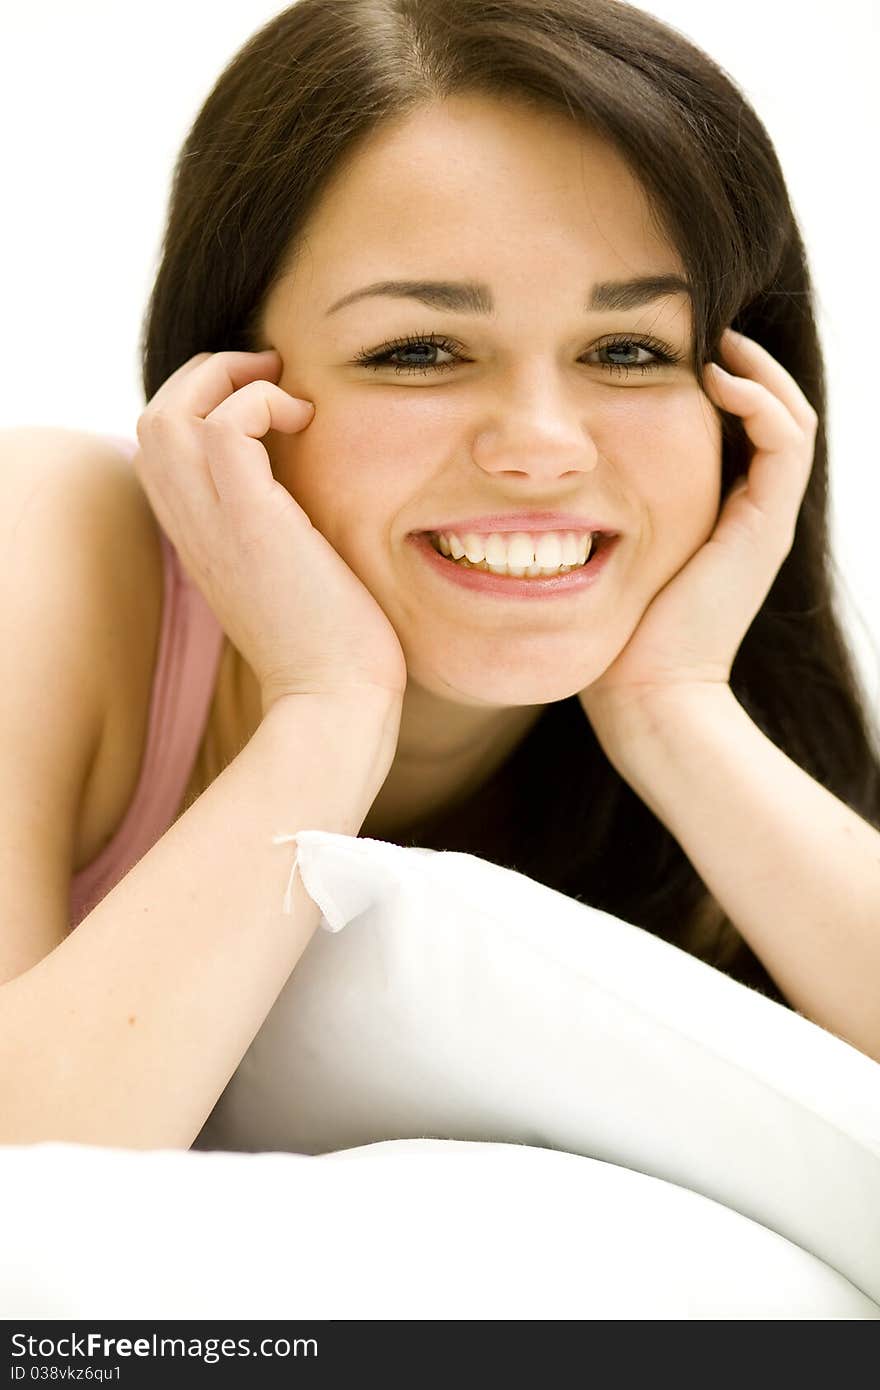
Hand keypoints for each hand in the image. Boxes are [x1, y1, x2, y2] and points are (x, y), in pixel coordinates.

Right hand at [134, 349, 408, 716]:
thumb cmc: (330, 650)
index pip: (164, 448)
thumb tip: (308, 501)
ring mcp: (215, 524)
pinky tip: (306, 421)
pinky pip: (228, 425)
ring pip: (173, 412)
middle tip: (269, 378)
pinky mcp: (253, 521)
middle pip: (155, 417)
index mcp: (199, 539)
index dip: (203, 406)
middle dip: (209, 376)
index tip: (265, 404)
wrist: (334, 701)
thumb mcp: (289, 580)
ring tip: (285, 392)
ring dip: (229, 380)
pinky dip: (261, 401)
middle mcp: (193, 528)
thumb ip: (277, 534)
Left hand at [578, 328, 817, 740]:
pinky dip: (759, 401)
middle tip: (699, 328)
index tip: (667, 354)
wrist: (644, 694)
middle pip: (772, 417)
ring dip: (757, 371)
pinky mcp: (765, 526)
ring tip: (714, 341)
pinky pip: (786, 442)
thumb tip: (543, 482)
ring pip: (789, 420)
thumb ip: (595, 518)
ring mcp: (764, 520)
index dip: (717, 386)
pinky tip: (714, 378)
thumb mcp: (603, 557)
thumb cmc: (611, 636)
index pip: (739, 432)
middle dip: (743, 366)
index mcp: (719, 519)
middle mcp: (751, 515)